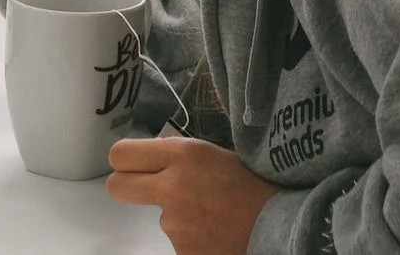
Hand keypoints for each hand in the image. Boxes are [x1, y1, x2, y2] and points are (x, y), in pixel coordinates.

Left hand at [107, 137, 276, 254]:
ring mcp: (175, 222)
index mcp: (182, 154)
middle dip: (127, 186)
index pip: (121, 154)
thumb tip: (153, 161)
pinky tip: (217, 231)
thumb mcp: (213, 155)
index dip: (125, 161)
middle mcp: (171, 186)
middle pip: (118, 186)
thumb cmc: (253, 184)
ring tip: (213, 214)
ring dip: (180, 216)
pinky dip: (195, 238)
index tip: (133, 166)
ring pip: (161, 217)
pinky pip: (180, 240)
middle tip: (146, 189)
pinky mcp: (182, 249)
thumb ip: (179, 157)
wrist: (282, 225)